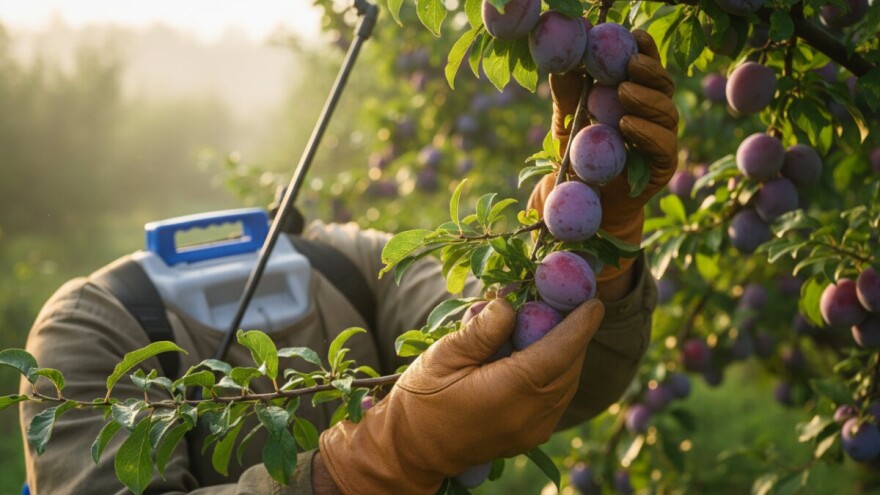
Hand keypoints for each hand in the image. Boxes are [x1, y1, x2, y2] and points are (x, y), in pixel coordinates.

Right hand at [318, 298, 605, 494]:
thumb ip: (483, 330)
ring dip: (564, 352)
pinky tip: (535, 353)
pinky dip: (555, 371)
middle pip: (568, 366)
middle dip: (571, 333)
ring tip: (542, 324)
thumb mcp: (444, 355)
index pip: (558, 353)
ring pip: (566, 382)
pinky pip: (557, 396)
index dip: (579, 326)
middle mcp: (529, 416)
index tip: (594, 303)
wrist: (412, 448)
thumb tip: (511, 304)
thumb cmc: (422, 399)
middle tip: (560, 302)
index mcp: (508, 393)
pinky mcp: (532, 435)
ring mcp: (534, 430)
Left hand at [531, 29, 678, 282]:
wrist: (583, 200)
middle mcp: (654, 114)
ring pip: (667, 112)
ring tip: (622, 92)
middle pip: (663, 85)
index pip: (648, 66)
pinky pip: (663, 145)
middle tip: (627, 65)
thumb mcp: (567, 117)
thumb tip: (564, 53)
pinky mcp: (662, 167)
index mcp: (636, 95)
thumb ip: (569, 88)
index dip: (645, 50)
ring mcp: (662, 139)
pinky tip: (626, 124)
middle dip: (648, 71)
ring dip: (645, 99)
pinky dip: (646, 132)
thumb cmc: (577, 155)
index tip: (632, 38)